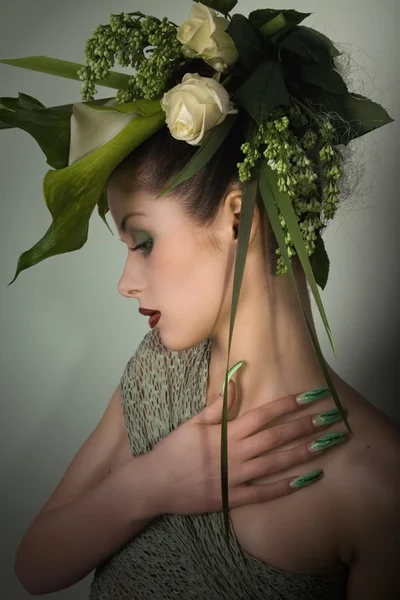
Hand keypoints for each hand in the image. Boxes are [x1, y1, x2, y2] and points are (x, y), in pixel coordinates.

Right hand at [149, 380, 347, 515]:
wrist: (154, 484)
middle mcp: (234, 454)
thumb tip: (236, 380)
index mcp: (225, 433)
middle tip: (332, 418)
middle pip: (276, 438)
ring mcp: (235, 478)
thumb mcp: (192, 423)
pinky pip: (263, 494)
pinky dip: (284, 488)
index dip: (286, 405)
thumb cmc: (173, 449)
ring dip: (303, 454)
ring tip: (327, 444)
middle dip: (305, 426)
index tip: (309, 396)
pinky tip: (305, 480)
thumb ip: (218, 405)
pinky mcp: (232, 498)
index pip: (262, 415)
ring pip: (276, 464)